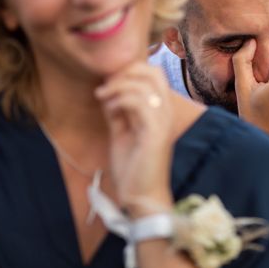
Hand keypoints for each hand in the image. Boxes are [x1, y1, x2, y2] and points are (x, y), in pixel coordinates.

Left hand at [95, 63, 173, 217]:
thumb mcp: (121, 132)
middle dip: (126, 72)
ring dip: (119, 85)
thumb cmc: (133, 168)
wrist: (141, 197)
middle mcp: (166, 112)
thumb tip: (108, 92)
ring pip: (145, 84)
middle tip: (106, 85)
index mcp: (160, 111)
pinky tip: (109, 109)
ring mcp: (163, 121)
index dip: (131, 70)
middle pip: (154, 72)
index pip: (154, 74)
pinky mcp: (155, 132)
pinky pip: (140, 102)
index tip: (108, 81)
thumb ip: (118, 112)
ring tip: (102, 96)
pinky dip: (121, 100)